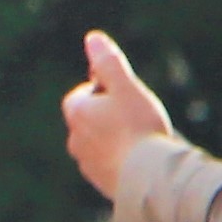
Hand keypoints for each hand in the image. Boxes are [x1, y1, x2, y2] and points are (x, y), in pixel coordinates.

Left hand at [60, 30, 172, 200]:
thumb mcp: (126, 87)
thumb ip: (108, 62)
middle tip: (136, 114)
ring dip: (114, 138)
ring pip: (98, 144)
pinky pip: (108, 164)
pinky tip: (140, 159)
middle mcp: (75, 140)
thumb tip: (92, 38)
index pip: (81, 95)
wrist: (147, 177)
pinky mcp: (100, 182)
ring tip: (140, 138)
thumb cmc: (138, 127)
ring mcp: (87, 164)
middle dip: (108, 115)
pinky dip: (120, 158)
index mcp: (77, 114)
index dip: (102, 90)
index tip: (122, 93)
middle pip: (89, 120)